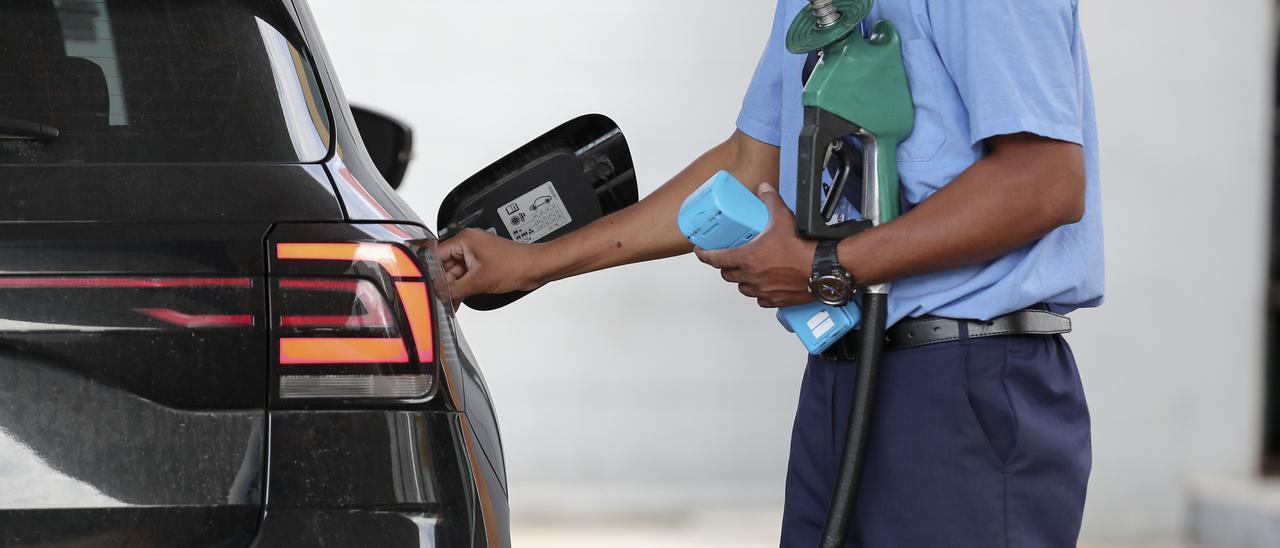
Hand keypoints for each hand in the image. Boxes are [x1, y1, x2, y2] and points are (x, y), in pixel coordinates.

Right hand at [437, 228, 546, 307]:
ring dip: (453, 287)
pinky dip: (462, 286)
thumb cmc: (515, 265)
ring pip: (455, 272)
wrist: (535, 267)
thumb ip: (455, 289)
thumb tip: (440, 295)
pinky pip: (466, 275)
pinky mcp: (482, 263)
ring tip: (449, 303)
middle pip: (445, 265)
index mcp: (465, 239)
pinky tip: (458, 299)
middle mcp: (469, 244)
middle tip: (439, 299)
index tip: (426, 286)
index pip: (437, 254)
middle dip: (443, 283)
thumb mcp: (479, 281)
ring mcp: (476, 254)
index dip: (430, 272)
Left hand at [694, 183, 818, 308]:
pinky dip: (759, 293)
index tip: (700, 251)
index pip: (715, 259)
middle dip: (726, 266)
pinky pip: (760, 300)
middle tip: (730, 259)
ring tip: (748, 271)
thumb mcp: (782, 217)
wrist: (822, 268)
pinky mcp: (775, 300)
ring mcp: (762, 290)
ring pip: (743, 288)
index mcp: (746, 258)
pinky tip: (764, 286)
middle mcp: (751, 277)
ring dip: (742, 280)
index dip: (704, 255)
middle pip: (727, 274)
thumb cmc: (802, 247)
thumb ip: (770, 201)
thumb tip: (763, 188)